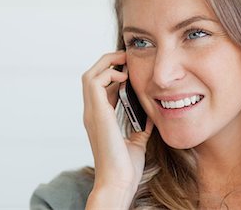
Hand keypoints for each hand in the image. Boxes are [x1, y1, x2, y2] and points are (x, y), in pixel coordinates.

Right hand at [82, 51, 153, 208]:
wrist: (118, 182)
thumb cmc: (125, 167)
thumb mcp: (136, 141)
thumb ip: (140, 127)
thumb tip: (152, 114)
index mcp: (100, 118)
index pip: (101, 88)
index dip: (114, 75)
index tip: (130, 70)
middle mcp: (92, 112)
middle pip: (90, 76)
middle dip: (107, 63)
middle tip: (126, 58)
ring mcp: (91, 112)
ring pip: (89, 76)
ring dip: (106, 64)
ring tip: (124, 61)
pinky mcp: (96, 113)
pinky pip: (95, 82)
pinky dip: (109, 74)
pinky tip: (124, 77)